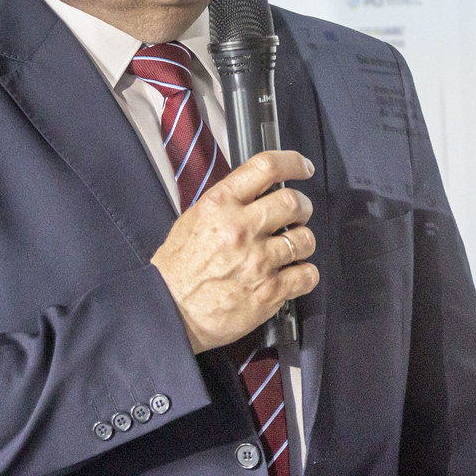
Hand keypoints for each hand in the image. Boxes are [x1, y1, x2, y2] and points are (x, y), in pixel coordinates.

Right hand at [150, 150, 319, 352]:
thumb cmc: (177, 269)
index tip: (304, 167)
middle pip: (294, 202)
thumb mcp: (193, 219)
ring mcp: (257, 261)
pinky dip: (305, 274)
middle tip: (298, 216)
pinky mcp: (269, 291)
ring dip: (303, 243)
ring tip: (290, 249)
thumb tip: (258, 191)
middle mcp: (241, 228)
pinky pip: (307, 274)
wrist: (168, 312)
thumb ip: (227, 202)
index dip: (293, 163)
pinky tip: (292, 275)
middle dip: (302, 208)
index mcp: (220, 205)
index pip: (266, 167)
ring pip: (305, 239)